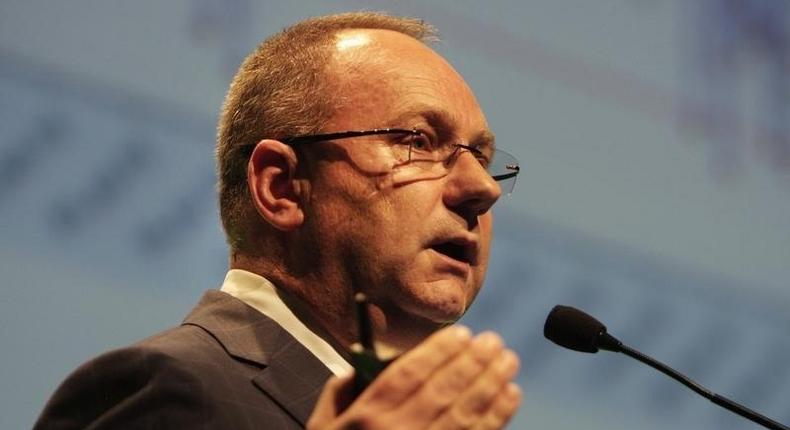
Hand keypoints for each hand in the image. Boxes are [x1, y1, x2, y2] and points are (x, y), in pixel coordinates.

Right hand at [307, 326, 521, 428]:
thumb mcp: (322, 424)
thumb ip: (343, 389)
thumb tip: (371, 362)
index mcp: (367, 417)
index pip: (410, 374)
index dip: (439, 351)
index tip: (461, 333)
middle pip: (442, 390)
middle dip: (472, 362)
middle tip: (493, 341)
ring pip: (465, 414)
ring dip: (491, 384)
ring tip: (507, 362)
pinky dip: (497, 416)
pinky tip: (509, 396)